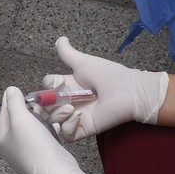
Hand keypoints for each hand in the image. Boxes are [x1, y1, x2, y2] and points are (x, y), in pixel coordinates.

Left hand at [0, 86, 98, 173]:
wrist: (56, 172)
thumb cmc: (35, 145)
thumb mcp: (21, 119)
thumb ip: (14, 103)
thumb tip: (9, 90)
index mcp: (4, 138)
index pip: (4, 113)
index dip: (11, 99)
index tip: (17, 89)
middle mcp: (13, 146)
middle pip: (19, 121)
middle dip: (28, 108)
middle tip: (36, 98)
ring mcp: (28, 152)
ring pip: (33, 128)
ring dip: (41, 117)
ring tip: (48, 108)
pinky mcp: (43, 155)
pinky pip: (44, 138)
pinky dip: (49, 129)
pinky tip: (56, 124)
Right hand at [43, 36, 168, 141]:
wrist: (129, 91)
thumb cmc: (110, 75)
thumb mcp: (84, 63)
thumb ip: (68, 53)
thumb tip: (60, 39)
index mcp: (68, 86)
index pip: (47, 87)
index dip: (49, 86)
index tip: (59, 83)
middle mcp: (70, 102)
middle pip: (46, 106)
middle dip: (47, 103)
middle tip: (61, 99)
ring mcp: (75, 117)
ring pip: (52, 121)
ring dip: (57, 115)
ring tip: (70, 108)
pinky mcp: (83, 129)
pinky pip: (66, 134)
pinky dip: (67, 126)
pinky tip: (78, 116)